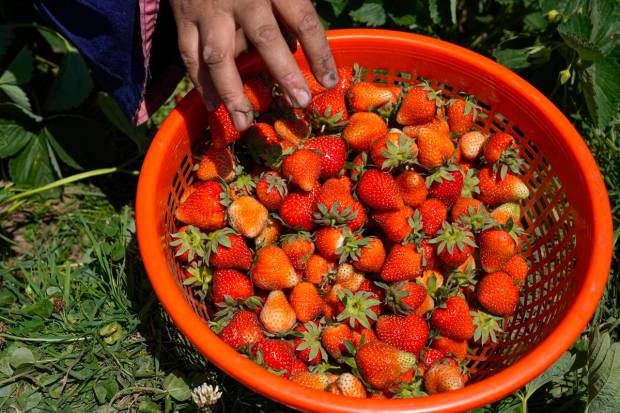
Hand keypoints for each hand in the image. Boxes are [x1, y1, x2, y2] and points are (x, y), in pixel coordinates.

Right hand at [169, 0, 337, 130]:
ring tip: (244, 122)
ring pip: (219, 55)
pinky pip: (190, 56)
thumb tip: (298, 52)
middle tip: (299, 102)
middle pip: (266, 37)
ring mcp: (209, 9)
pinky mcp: (184, 19)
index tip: (328, 81)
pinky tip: (213, 106)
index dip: (319, 52)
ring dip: (232, 92)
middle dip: (284, 73)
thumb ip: (287, 11)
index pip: (303, 19)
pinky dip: (201, 83)